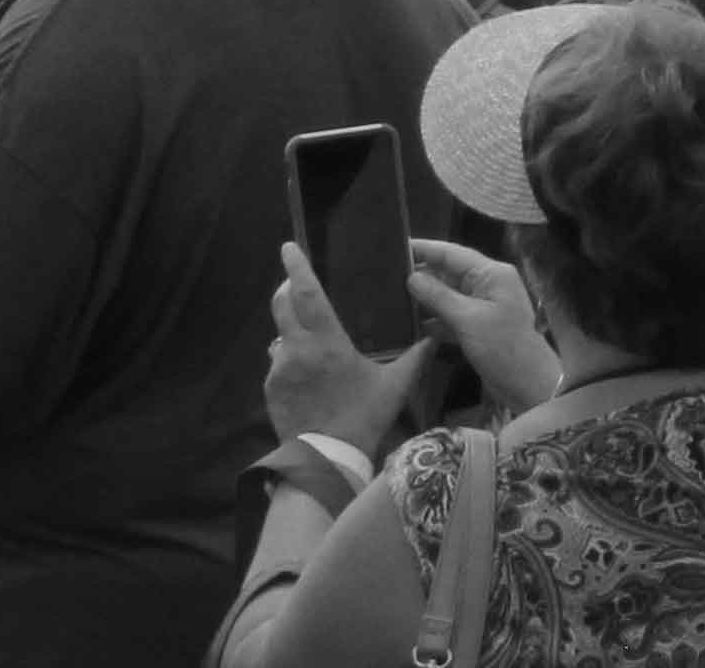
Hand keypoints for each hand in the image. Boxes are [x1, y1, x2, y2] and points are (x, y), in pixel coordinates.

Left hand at [263, 243, 430, 451]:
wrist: (327, 458)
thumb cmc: (363, 416)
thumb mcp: (394, 386)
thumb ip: (414, 358)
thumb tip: (434, 337)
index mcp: (328, 341)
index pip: (307, 293)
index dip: (297, 267)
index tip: (288, 247)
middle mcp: (297, 348)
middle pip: (282, 305)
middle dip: (287, 289)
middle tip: (295, 283)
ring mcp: (279, 369)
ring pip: (280, 337)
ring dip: (292, 333)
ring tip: (311, 346)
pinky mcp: (270, 388)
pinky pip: (278, 365)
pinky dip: (290, 362)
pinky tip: (307, 379)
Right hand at [402, 237, 561, 413]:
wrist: (526, 385)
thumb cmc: (502, 346)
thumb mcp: (468, 319)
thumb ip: (439, 296)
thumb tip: (412, 276)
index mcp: (491, 274)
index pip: (453, 253)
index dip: (425, 249)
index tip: (397, 246)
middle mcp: (487, 285)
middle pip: (449, 273)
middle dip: (421, 274)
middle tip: (385, 275)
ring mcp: (482, 308)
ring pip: (447, 296)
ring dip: (424, 299)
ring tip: (391, 298)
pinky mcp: (476, 329)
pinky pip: (450, 317)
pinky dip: (433, 320)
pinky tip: (409, 325)